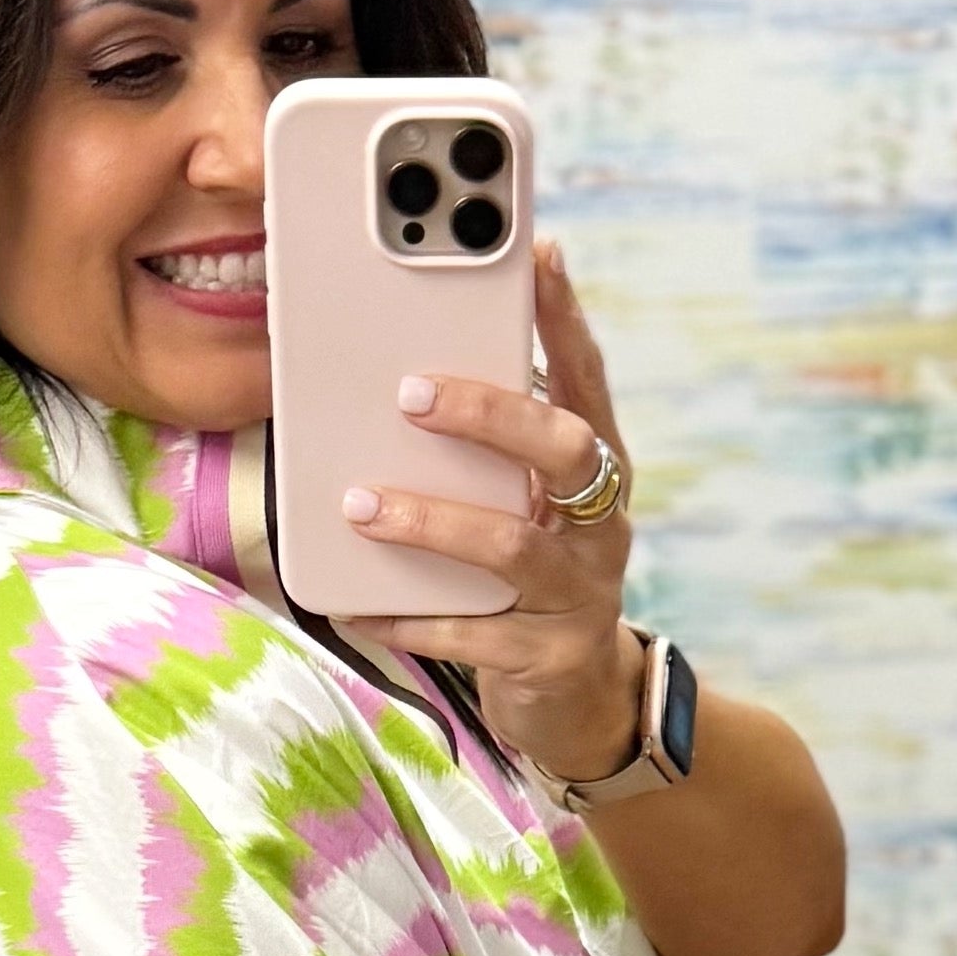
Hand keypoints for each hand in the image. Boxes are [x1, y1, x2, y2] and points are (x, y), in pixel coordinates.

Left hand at [333, 240, 642, 784]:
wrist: (580, 702)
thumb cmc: (531, 580)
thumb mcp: (523, 507)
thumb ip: (486, 455)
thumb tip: (394, 381)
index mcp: (597, 471)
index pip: (588, 379)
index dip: (566, 317)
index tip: (537, 253)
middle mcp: (602, 525)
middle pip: (567, 451)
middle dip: (490, 414)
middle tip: (411, 392)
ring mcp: (582, 594)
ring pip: (512, 545)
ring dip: (430, 520)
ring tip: (360, 504)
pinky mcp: (549, 658)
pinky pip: (472, 636)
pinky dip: (408, 617)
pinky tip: (354, 605)